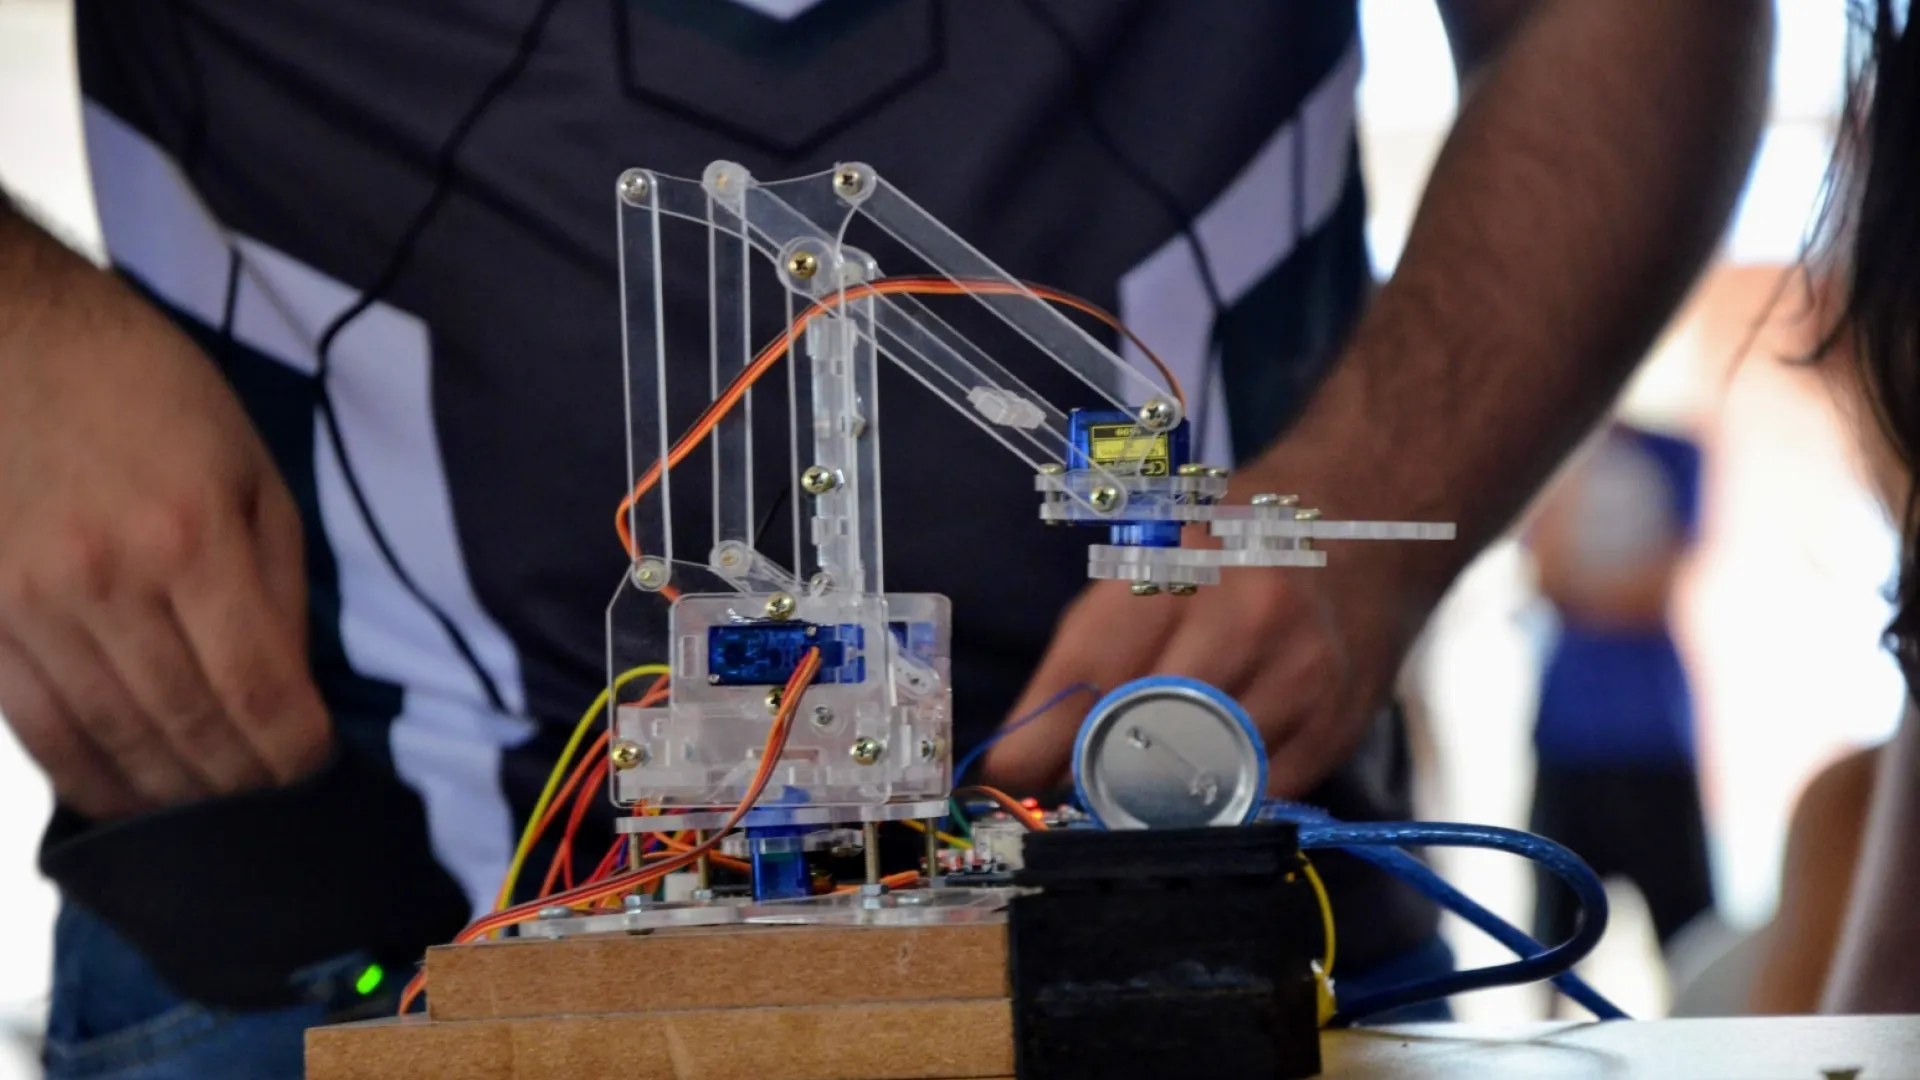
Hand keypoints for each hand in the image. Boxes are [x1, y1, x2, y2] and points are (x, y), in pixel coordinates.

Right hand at [0, 219, 330, 820]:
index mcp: (192, 537)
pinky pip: (35, 725)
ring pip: (110, 739)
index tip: (314, 772)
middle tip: (271, 811)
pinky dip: (87, 773)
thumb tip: (292, 681)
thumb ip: (277, 577)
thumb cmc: (145, 389)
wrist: (2, 334)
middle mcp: (108, 582)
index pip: (256, 689)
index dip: (292, 752)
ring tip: (210, 820)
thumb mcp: (248, 464)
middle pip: (186, 727)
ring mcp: (29, 605)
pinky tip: (124, 797)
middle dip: (239, 784)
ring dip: (169, 796)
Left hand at [983, 473, 1437, 796]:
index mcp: (1182, 560)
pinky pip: (1257, 794)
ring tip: (1120, 797)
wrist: (1369, 524)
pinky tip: (1194, 793)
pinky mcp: (1334, 722)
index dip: (1037, 736)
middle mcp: (1245, 614)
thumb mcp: (1156, 559)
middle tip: (1058, 796)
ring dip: (1149, 801)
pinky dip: (1215, 805)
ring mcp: (1298, 672)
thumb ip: (1096, 645)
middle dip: (1088, 774)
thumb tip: (1026, 751)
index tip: (1001, 780)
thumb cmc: (1236, 543)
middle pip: (1142, 727)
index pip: (1091, 665)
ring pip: (1200, 772)